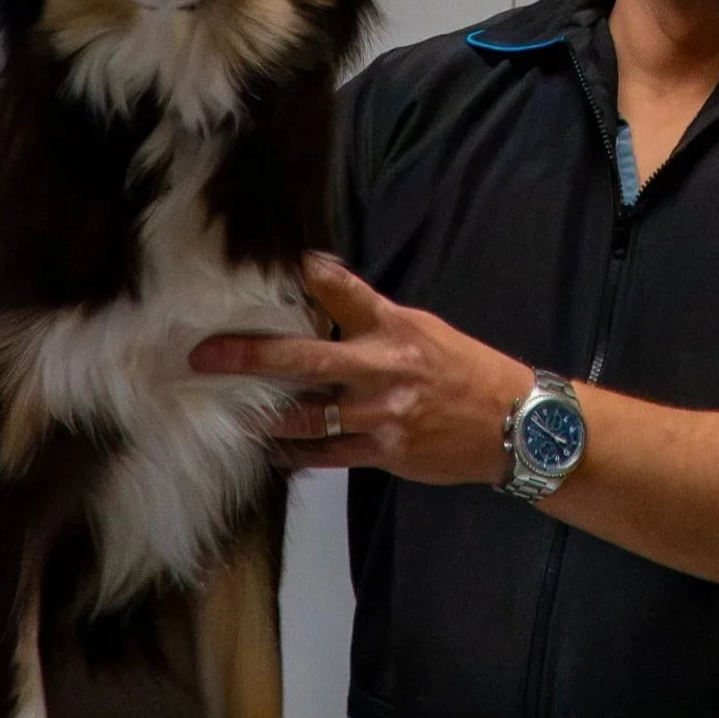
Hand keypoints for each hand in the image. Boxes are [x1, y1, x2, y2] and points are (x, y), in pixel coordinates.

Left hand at [189, 255, 528, 484]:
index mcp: (394, 327)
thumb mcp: (424, 329)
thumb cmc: (464, 370)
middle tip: (205, 356)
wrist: (513, 423)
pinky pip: (326, 454)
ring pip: (306, 416)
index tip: (272, 263)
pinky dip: (296, 453)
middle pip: (304, 357)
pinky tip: (273, 451)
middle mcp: (382, 367)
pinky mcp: (383, 449)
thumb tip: (324, 299)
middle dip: (250, 357)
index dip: (306, 273)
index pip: (342, 290)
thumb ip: (374, 319)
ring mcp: (380, 412)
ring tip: (228, 412)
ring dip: (263, 416)